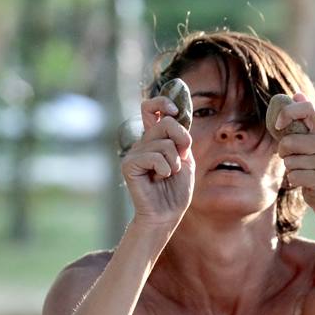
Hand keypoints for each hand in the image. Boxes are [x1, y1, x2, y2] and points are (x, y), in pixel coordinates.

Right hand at [121, 95, 194, 230]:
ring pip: (163, 143)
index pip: (151, 106)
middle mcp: (143, 141)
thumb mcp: (185, 157)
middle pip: (165, 122)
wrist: (167, 213)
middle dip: (182, 140)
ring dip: (174, 162)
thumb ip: (179, 137)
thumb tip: (172, 115)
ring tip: (168, 174)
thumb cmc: (177, 188)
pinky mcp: (129, 164)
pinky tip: (159, 178)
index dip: (162, 102)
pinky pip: (154, 156)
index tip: (174, 110)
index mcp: (155, 137)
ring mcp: (134, 152)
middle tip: (182, 159)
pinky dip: (165, 168)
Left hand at [274, 93, 314, 207]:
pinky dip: (293, 179)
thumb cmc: (309, 159)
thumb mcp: (306, 137)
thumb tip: (297, 94)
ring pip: (292, 162)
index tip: (278, 125)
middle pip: (291, 141)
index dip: (287, 113)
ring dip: (290, 167)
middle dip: (282, 150)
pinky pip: (296, 177)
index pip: (307, 109)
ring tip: (300, 168)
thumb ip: (300, 118)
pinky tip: (302, 180)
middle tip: (287, 155)